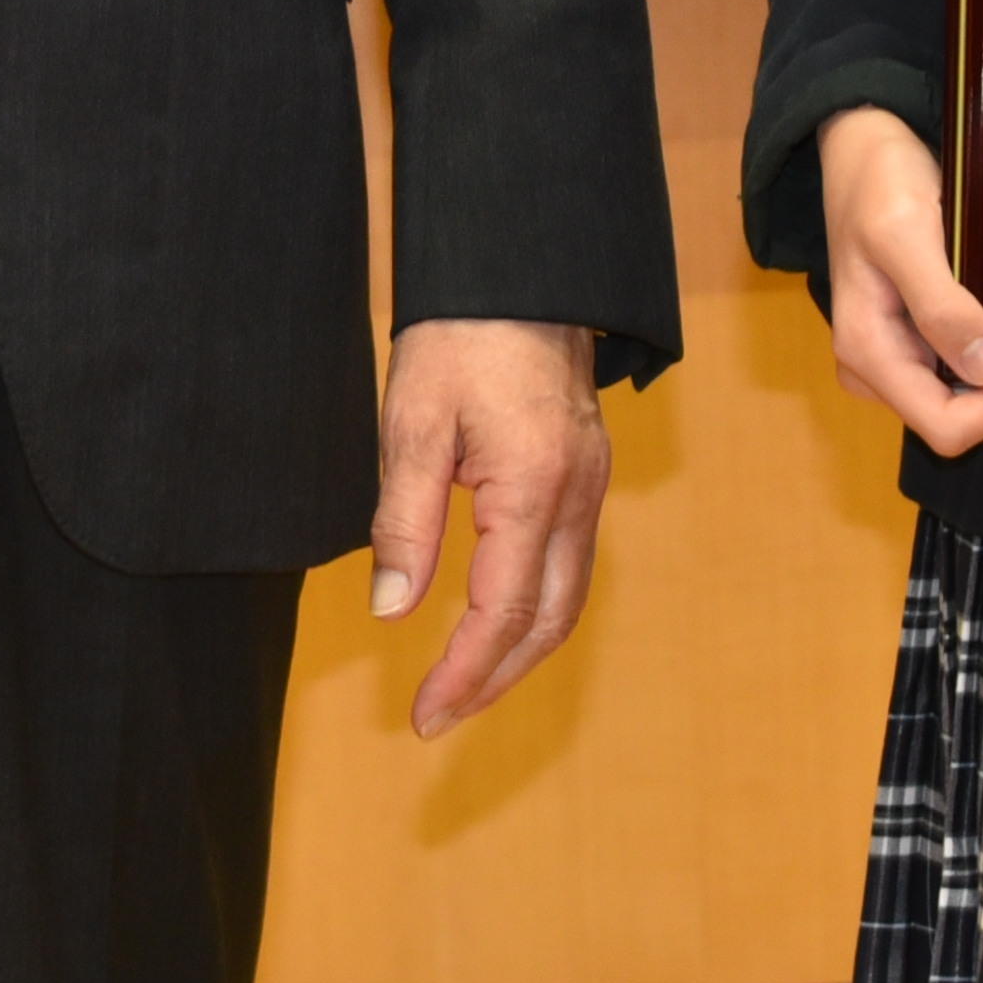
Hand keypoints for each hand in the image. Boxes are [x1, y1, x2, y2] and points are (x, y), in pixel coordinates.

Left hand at [368, 315, 608, 739]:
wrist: (520, 267)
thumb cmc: (462, 334)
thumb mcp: (412, 424)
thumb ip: (403, 523)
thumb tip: (391, 609)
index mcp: (534, 486)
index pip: (502, 611)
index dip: (464, 672)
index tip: (425, 714)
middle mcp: (578, 494)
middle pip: (549, 620)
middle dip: (495, 678)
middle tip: (439, 716)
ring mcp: (591, 483)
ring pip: (568, 597)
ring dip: (519, 651)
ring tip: (465, 684)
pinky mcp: (587, 472)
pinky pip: (570, 563)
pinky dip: (535, 609)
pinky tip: (497, 620)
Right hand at [817, 108, 982, 458]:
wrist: (860, 151)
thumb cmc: (876, 182)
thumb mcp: (905, 233)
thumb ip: (940, 304)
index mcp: (867, 351)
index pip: (944, 424)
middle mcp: (877, 367)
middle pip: (958, 425)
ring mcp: (895, 357)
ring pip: (965, 407)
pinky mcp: (913, 341)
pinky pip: (962, 378)